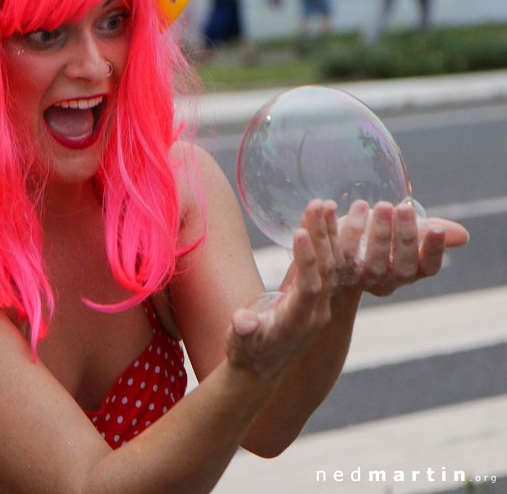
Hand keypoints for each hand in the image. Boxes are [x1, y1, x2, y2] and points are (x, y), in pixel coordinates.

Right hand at [226, 200, 337, 377]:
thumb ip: (242, 331)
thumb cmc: (245, 352)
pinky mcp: (317, 294)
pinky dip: (325, 240)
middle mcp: (316, 312)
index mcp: (298, 323)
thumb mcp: (239, 344)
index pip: (309, 288)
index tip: (300, 231)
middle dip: (321, 237)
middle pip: (325, 270)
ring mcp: (320, 303)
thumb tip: (243, 322)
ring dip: (327, 233)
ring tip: (325, 203)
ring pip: (330, 264)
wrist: (260, 367)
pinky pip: (326, 264)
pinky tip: (324, 216)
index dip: (306, 261)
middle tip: (318, 204)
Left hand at [345, 199, 467, 295]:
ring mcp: (362, 279)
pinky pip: (343, 252)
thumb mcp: (402, 230)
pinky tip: (354, 206)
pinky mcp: (337, 269)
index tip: (436, 228)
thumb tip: (463, 235)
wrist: (335, 246)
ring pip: (374, 262)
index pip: (428, 267)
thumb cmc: (375, 234)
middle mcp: (388, 280)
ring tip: (382, 206)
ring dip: (379, 233)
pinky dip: (348, 228)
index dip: (434, 250)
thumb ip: (426, 230)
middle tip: (403, 209)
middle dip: (405, 236)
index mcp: (410, 271)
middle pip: (403, 265)